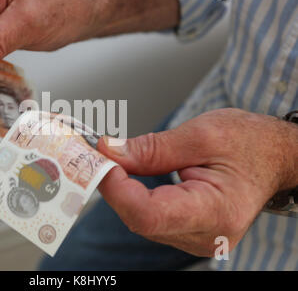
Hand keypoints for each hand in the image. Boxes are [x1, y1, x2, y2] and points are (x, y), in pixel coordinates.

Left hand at [97, 108, 297, 256]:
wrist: (274, 156)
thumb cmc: (250, 144)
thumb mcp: (201, 134)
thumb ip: (152, 148)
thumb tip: (110, 152)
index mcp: (216, 211)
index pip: (149, 213)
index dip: (116, 188)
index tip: (100, 159)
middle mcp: (206, 235)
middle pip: (141, 219)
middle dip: (113, 185)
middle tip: (98, 154)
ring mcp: (197, 238)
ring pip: (141, 220)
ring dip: (121, 190)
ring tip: (112, 161)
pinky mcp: (189, 231)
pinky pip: (151, 218)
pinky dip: (133, 196)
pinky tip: (129, 176)